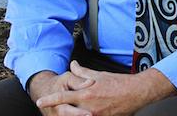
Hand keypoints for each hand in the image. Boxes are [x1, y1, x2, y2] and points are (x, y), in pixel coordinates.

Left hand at [36, 61, 176, 115]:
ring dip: (72, 114)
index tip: (40, 101)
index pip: (63, 98)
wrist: (136, 93)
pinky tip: (84, 113)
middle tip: (51, 111)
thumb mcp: (98, 75)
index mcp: (86, 94)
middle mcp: (89, 108)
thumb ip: (82, 72)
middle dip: (58, 113)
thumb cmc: (118, 83)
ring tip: (70, 111)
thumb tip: (73, 65)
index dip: (50, 100)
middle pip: (67, 113)